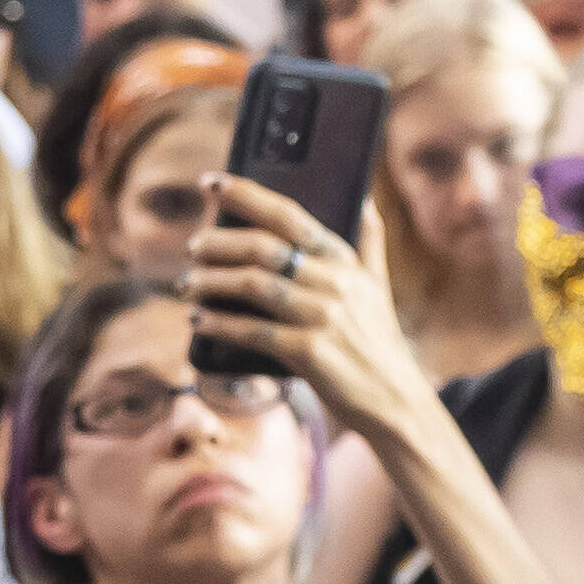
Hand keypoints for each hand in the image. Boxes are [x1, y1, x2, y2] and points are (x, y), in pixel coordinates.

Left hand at [189, 174, 424, 436]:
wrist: (395, 400)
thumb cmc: (379, 342)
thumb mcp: (379, 287)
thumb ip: (370, 243)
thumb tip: (365, 200)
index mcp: (346, 261)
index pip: (290, 216)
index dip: (246, 195)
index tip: (212, 183)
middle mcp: (335, 283)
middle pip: (263, 248)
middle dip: (218, 242)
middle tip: (193, 246)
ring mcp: (322, 317)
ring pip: (252, 284)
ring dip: (211, 281)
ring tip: (188, 283)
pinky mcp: (308, 353)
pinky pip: (251, 330)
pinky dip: (219, 323)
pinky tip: (198, 318)